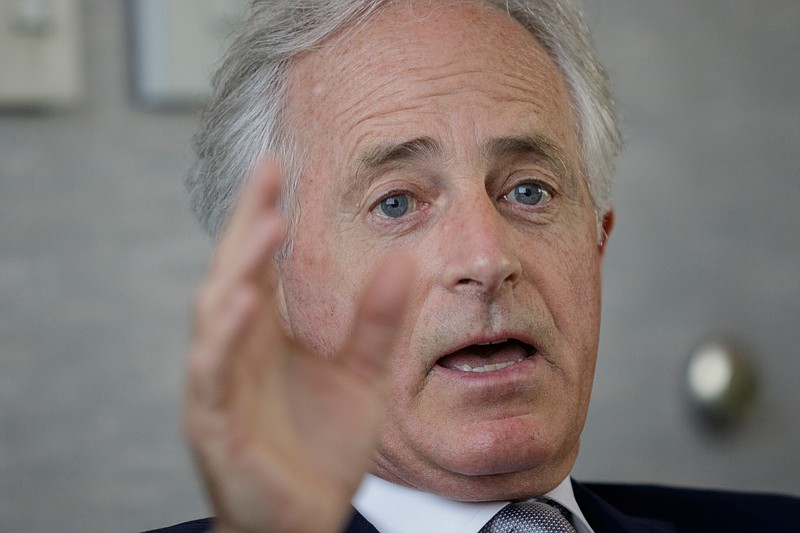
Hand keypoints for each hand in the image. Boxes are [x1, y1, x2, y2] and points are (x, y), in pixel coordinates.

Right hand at [184, 161, 413, 532]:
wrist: (308, 518)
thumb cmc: (323, 449)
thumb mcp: (365, 374)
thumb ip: (379, 321)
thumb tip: (403, 262)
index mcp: (267, 335)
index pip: (259, 263)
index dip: (262, 215)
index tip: (277, 168)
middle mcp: (238, 350)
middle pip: (232, 274)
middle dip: (246, 226)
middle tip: (266, 178)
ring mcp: (221, 385)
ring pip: (215, 315)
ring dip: (237, 270)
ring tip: (263, 228)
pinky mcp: (216, 424)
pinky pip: (213, 374)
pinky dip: (224, 338)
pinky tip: (244, 304)